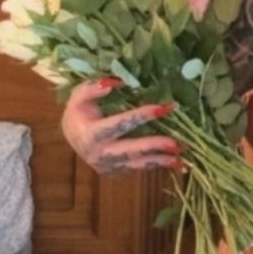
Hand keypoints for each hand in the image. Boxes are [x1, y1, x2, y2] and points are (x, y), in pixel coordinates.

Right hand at [60, 79, 185, 175]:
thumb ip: (93, 88)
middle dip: (155, 146)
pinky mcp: (116, 171)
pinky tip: (176, 163)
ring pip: (138, 164)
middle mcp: (99, 154)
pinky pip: (139, 168)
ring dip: (161, 160)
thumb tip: (116, 82)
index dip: (142, 115)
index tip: (163, 108)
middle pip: (131, 150)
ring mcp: (108, 166)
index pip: (120, 124)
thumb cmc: (78, 112)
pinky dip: (157, 165)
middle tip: (177, 143)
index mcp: (91, 134)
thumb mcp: (79, 96)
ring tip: (182, 158)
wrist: (71, 137)